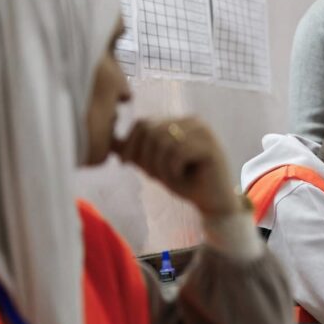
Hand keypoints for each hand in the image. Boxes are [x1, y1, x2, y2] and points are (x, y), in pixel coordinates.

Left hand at [113, 117, 237, 218]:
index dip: (130, 144)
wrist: (214, 203)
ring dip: (159, 166)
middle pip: (151, 130)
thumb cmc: (186, 184)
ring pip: (163, 142)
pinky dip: (173, 170)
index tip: (129, 165)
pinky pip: (178, 152)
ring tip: (169, 179)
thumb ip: (136, 153)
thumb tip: (108, 143)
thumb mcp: (155, 167)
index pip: (143, 123)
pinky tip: (182, 178)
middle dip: (145, 157)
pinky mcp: (210, 146)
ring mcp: (204, 131)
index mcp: (179, 121)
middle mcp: (192, 121)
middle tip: (153, 176)